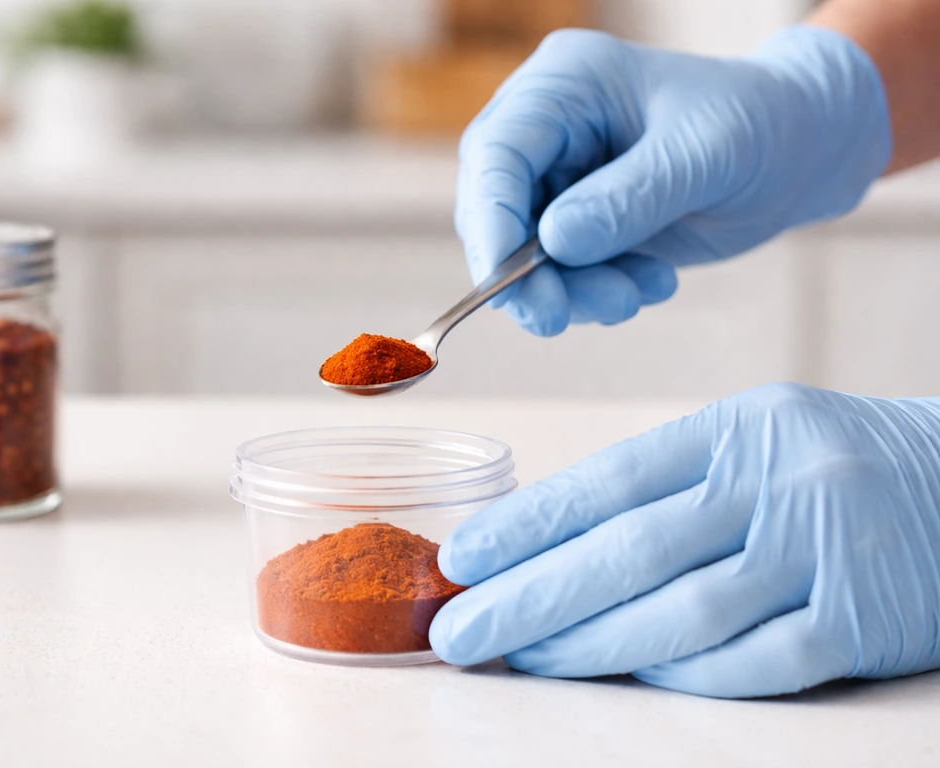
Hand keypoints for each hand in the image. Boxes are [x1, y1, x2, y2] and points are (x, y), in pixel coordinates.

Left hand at [429, 383, 939, 697]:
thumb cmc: (828, 464)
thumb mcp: (749, 442)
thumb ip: (666, 488)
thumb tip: (552, 547)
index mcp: (735, 430)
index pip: (609, 480)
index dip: (528, 524)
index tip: (462, 558)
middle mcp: (775, 482)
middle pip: (629, 551)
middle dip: (530, 596)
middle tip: (459, 629)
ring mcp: (821, 552)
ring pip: (682, 612)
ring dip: (589, 642)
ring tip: (522, 657)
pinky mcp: (863, 621)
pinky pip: (754, 661)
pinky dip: (683, 673)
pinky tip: (626, 675)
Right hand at [456, 26, 890, 335]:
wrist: (799, 152)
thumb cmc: (760, 126)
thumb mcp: (703, 157)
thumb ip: (629, 199)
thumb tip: (555, 241)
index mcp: (569, 84)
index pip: (497, 152)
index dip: (490, 221)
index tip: (506, 285)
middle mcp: (552, 129)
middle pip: (496, 208)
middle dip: (525, 272)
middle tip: (559, 317)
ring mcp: (563, 177)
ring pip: (526, 253)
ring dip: (572, 291)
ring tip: (636, 295)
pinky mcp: (581, 220)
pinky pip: (562, 272)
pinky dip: (596, 292)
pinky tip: (650, 282)